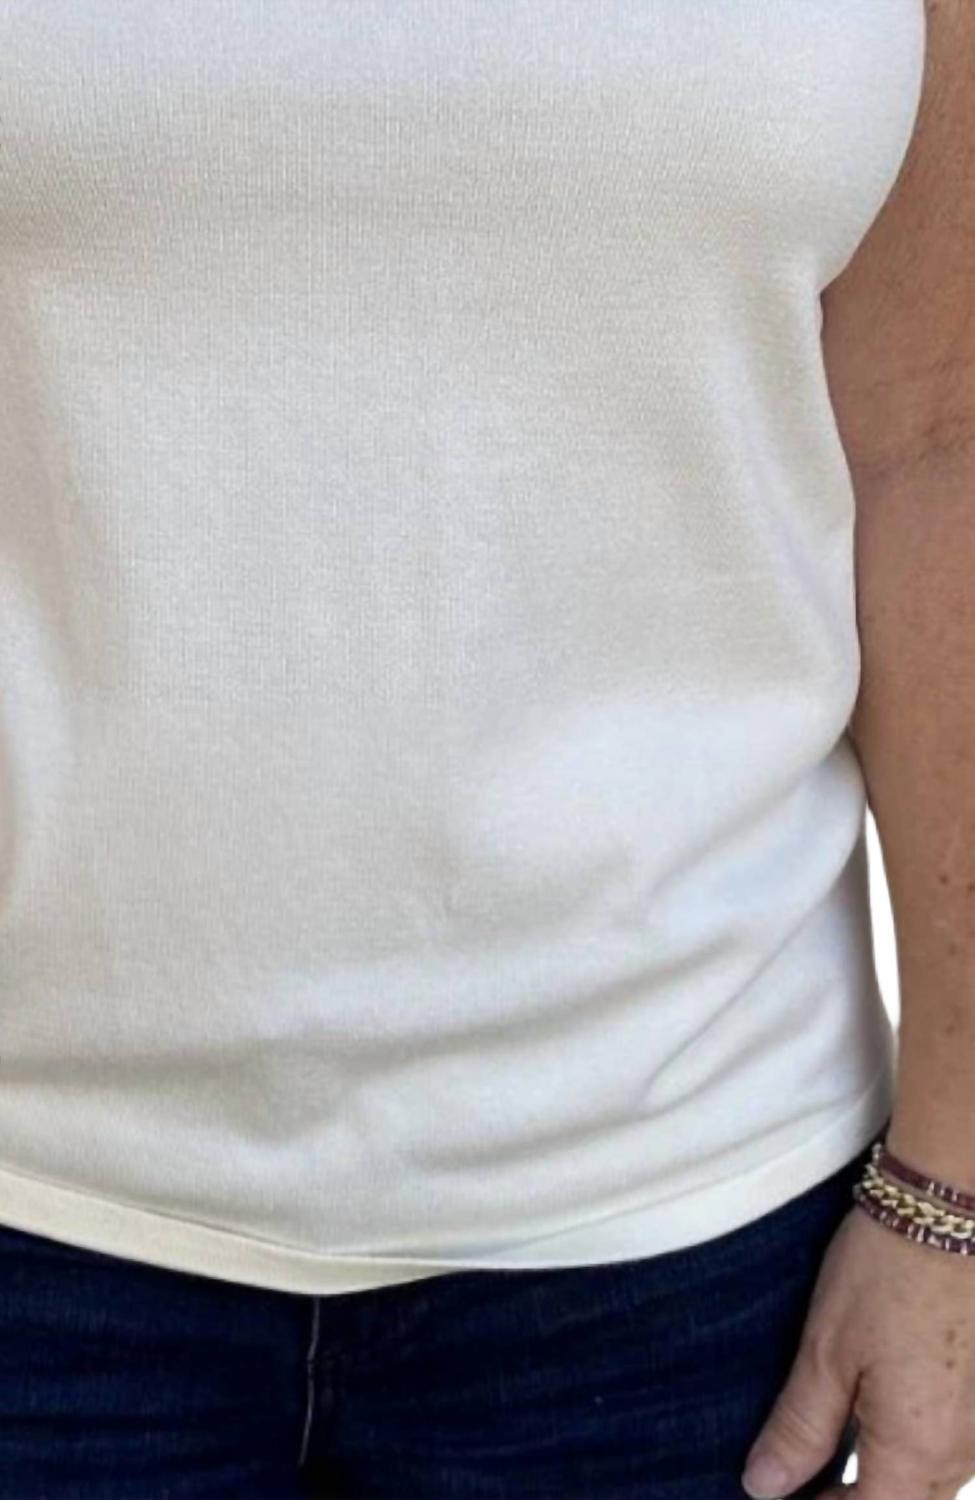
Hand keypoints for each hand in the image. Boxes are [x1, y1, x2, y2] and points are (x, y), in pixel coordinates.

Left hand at [740, 1201, 974, 1498]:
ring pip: (925, 1478)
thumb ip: (799, 1427)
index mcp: (919, 1451)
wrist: (952, 1207)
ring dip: (879, 1475)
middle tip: (794, 1476)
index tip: (777, 1499)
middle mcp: (963, 1451)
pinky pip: (945, 1443)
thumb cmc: (887, 1270)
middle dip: (848, 1498)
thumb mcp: (825, 1349)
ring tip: (822, 1447)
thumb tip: (766, 1487)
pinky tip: (867, 1412)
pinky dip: (904, 1444)